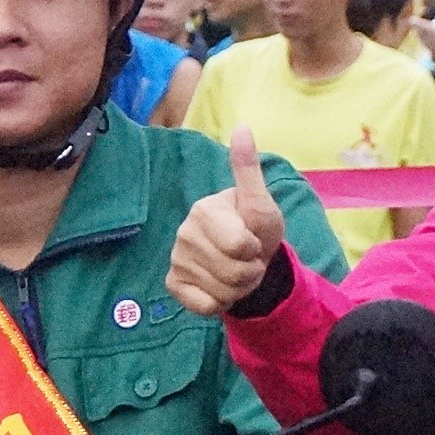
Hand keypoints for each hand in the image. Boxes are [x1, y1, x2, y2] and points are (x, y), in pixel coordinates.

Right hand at [169, 127, 287, 316]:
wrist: (249, 259)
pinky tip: (220, 287)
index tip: (253, 241)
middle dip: (251, 272)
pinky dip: (220, 303)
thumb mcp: (261, 202)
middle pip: (233, 273)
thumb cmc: (256, 228)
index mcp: (204, 210)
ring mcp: (176, 259)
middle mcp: (184, 233)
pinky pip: (204, 306)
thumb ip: (249, 171)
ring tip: (238, 272)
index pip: (240, 247)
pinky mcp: (173, 284)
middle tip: (248, 260)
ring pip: (222, 292)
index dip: (255, 250)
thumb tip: (243, 128)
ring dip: (240, 289)